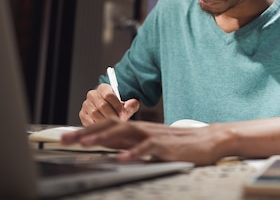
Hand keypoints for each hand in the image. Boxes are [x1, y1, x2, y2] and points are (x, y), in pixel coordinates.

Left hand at [62, 118, 223, 164]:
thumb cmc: (181, 143)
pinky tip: (121, 159)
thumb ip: (132, 143)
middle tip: (65, 138)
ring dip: (102, 138)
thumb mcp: (151, 143)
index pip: (108, 124)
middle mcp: (143, 128)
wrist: (209, 140)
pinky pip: (147, 148)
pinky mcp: (166, 146)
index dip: (87, 128)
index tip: (67, 136)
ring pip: (124, 133)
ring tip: (85, 143)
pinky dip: (133, 153)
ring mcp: (154, 135)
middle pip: (110, 125)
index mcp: (138, 128)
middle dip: (86, 131)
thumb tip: (109, 146)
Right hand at [79, 83, 139, 125]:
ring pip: (95, 114)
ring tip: (113, 126)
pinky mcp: (82, 115)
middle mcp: (92, 94)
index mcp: (103, 88)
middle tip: (119, 122)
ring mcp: (86, 105)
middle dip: (112, 115)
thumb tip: (131, 105)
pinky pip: (89, 122)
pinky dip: (97, 127)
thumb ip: (131, 105)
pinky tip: (105, 129)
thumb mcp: (127, 105)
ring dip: (105, 122)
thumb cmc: (117, 108)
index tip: (123, 114)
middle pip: (102, 105)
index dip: (117, 106)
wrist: (108, 112)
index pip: (109, 95)